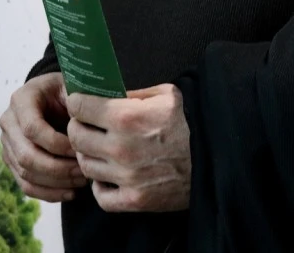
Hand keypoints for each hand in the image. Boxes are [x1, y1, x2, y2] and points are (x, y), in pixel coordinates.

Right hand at [0, 73, 87, 201]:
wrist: (54, 97)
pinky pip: (26, 185)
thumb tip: (87, 128)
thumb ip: (79, 103)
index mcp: (21, 99)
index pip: (32, 129)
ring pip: (26, 173)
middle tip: (84, 171)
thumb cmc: (67, 92)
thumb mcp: (73, 87)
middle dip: (58, 168)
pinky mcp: (13, 161)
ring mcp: (8, 144)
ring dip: (56, 182)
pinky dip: (49, 193)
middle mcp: (8, 122)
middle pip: (26, 155)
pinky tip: (71, 192)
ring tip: (81, 181)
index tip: (82, 150)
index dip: (57, 144)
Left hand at [66, 84, 190, 211]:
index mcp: (125, 117)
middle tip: (87, 127)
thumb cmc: (191, 122)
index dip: (77, 103)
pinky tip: (109, 177)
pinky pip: (101, 197)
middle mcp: (120, 148)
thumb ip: (131, 94)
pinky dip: (100, 188)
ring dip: (89, 156)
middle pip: (75, 137)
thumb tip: (105, 94)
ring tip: (100, 150)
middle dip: (78, 128)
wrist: (219, 157)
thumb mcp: (164, 95)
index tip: (80, 104)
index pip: (78, 107)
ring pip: (85, 166)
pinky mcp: (136, 200)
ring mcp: (127, 177)